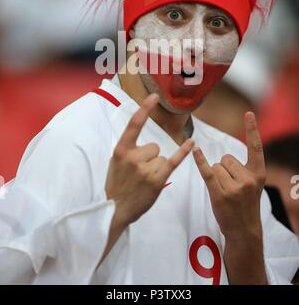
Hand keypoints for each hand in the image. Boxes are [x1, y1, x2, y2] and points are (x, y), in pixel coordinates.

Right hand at [105, 93, 193, 227]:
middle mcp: (133, 157)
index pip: (134, 124)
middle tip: (139, 175)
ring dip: (157, 168)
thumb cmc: (117, 185)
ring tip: (144, 182)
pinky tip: (191, 143)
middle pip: (154, 146)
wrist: (114, 210)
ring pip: (161, 157)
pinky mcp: (157, 179)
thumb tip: (149, 146)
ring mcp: (145, 168)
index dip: (144, 109)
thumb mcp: (115, 163)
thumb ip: (129, 150)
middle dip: (150, 158)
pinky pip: (173, 161)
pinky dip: (183, 152)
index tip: (155, 96)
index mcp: (121, 150)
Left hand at [192, 112, 265, 239]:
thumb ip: (243, 169)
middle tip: (230, 186)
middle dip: (224, 169)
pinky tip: (195, 150)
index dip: (252, 129)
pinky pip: (207, 172)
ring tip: (224, 192)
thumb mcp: (252, 185)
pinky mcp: (219, 194)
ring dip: (216, 176)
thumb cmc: (245, 203)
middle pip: (225, 158)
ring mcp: (234, 188)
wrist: (244, 229)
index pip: (256, 147)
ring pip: (215, 166)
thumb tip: (223, 158)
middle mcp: (248, 179)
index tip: (248, 113)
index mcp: (258, 174)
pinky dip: (200, 161)